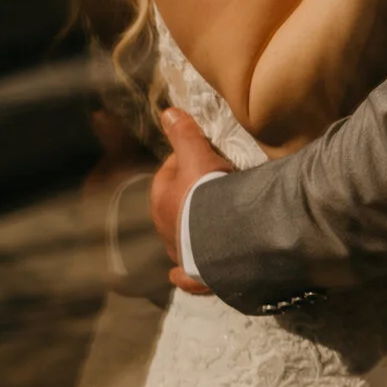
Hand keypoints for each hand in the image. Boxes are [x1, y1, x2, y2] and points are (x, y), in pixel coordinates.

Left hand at [151, 107, 232, 295]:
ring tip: (215, 225)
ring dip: (190, 233)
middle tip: (217, 189)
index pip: (169, 172)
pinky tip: (184, 275)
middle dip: (189, 199)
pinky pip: (187, 275)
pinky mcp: (194, 273)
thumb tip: (167, 111)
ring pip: (180, 239)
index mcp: (161, 198)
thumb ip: (184, 134)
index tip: (209, 158)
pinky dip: (185, 274)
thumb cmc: (208, 194)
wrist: (224, 237)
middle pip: (174, 206)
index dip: (188, 162)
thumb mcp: (198, 156)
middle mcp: (164, 227)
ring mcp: (178, 252)